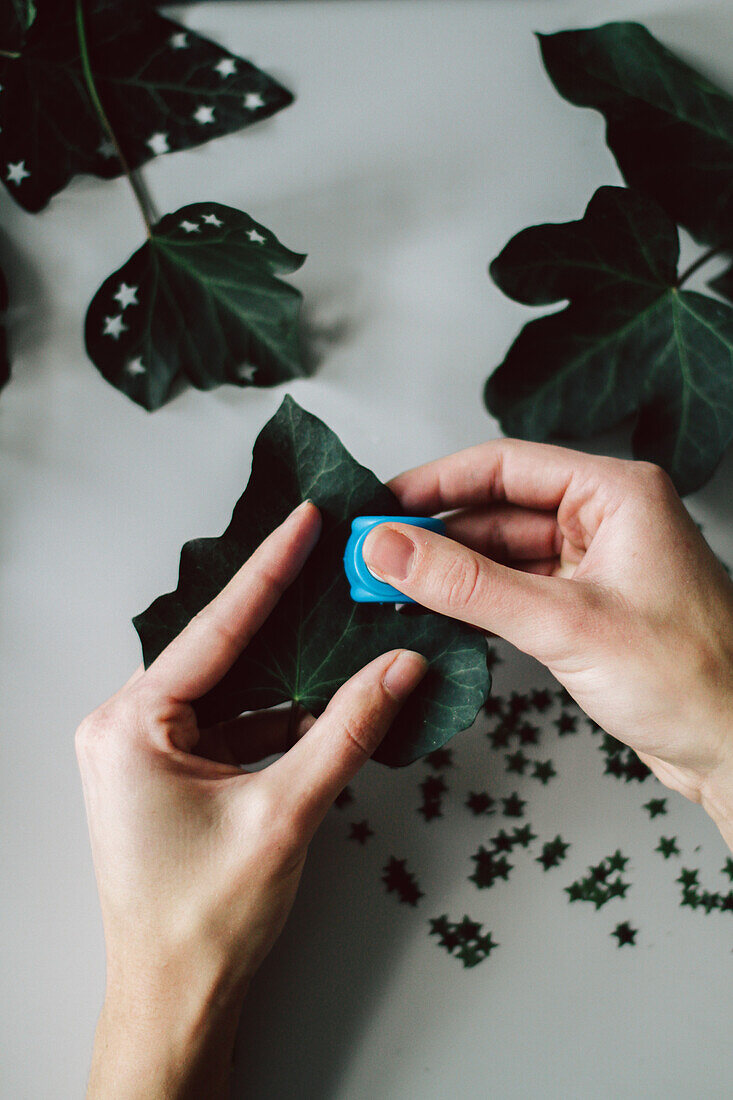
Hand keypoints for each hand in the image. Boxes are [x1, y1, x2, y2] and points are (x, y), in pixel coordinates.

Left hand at [76, 501, 425, 1099]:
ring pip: (229, 685)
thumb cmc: (205, 920)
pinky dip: (277, 710)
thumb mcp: (284, 813)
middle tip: (329, 557)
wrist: (178, 999)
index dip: (268, 571)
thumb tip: (398, 669)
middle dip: (279, 611)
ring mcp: (146, 750)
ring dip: (285, 666)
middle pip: (219, 650)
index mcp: (129, 725)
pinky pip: (230, 720)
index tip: (305, 521)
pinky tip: (326, 693)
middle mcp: (126, 727)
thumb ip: (346, 731)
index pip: (214, 629)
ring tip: (341, 620)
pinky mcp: (170, 771)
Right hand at [362, 441, 732, 848]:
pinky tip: (435, 612)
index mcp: (615, 494)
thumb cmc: (690, 679)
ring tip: (390, 587)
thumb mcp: (564, 623)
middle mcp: (605, 520)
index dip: (435, 483)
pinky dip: (475, 601)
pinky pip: (516, 591)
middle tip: (372, 556)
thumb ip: (468, 585)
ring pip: (503, 554)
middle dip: (434, 534)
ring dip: (450, 571)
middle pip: (498, 510)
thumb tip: (388, 550)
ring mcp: (596, 566)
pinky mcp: (587, 610)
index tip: (379, 504)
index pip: (505, 466)